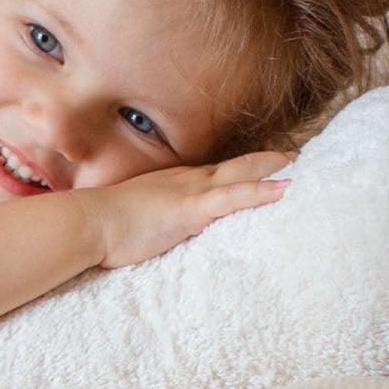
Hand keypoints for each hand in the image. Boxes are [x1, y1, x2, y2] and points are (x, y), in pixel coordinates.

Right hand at [82, 151, 292, 270]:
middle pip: (235, 165)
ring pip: (240, 174)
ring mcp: (192, 192)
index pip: (216, 173)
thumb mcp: (135, 219)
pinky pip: (234, 197)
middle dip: (264, 160)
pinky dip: (260, 191)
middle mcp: (188, 180)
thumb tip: (160, 233)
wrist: (90, 223)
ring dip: (271, 168)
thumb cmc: (105, 225)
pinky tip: (284, 188)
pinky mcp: (192, 209)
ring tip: (298, 163)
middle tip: (292, 154)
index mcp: (176, 184)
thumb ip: (155, 222)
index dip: (241, 168)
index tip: (261, 164)